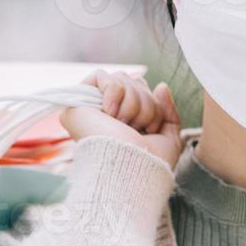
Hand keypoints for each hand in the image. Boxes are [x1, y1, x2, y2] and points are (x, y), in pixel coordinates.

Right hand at [59, 69, 182, 168]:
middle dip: (144, 104)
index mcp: (126, 120)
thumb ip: (168, 112)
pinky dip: (114, 93)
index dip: (152, 103)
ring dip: (132, 103)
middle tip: (136, 129)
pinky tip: (109, 114)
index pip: (142, 88)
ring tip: (122, 125)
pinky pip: (101, 75)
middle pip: (134, 81)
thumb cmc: (150, 164)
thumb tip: (161, 86)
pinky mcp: (77, 103)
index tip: (150, 128)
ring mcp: (91, 108)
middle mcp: (108, 113)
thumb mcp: (169, 139)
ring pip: (121, 78)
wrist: (132, 169)